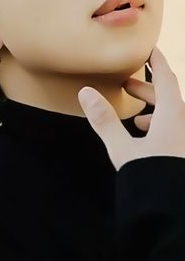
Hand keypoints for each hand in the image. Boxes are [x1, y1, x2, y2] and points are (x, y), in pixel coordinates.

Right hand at [78, 45, 184, 170]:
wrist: (172, 212)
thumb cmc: (151, 179)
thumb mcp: (122, 149)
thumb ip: (104, 120)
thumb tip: (85, 92)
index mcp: (174, 116)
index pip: (166, 78)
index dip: (156, 60)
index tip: (149, 48)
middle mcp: (184, 124)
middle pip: (169, 96)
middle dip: (147, 89)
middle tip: (127, 84)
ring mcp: (184, 140)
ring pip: (172, 115)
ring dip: (154, 110)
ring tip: (135, 115)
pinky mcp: (181, 153)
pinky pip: (174, 131)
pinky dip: (160, 127)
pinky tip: (145, 137)